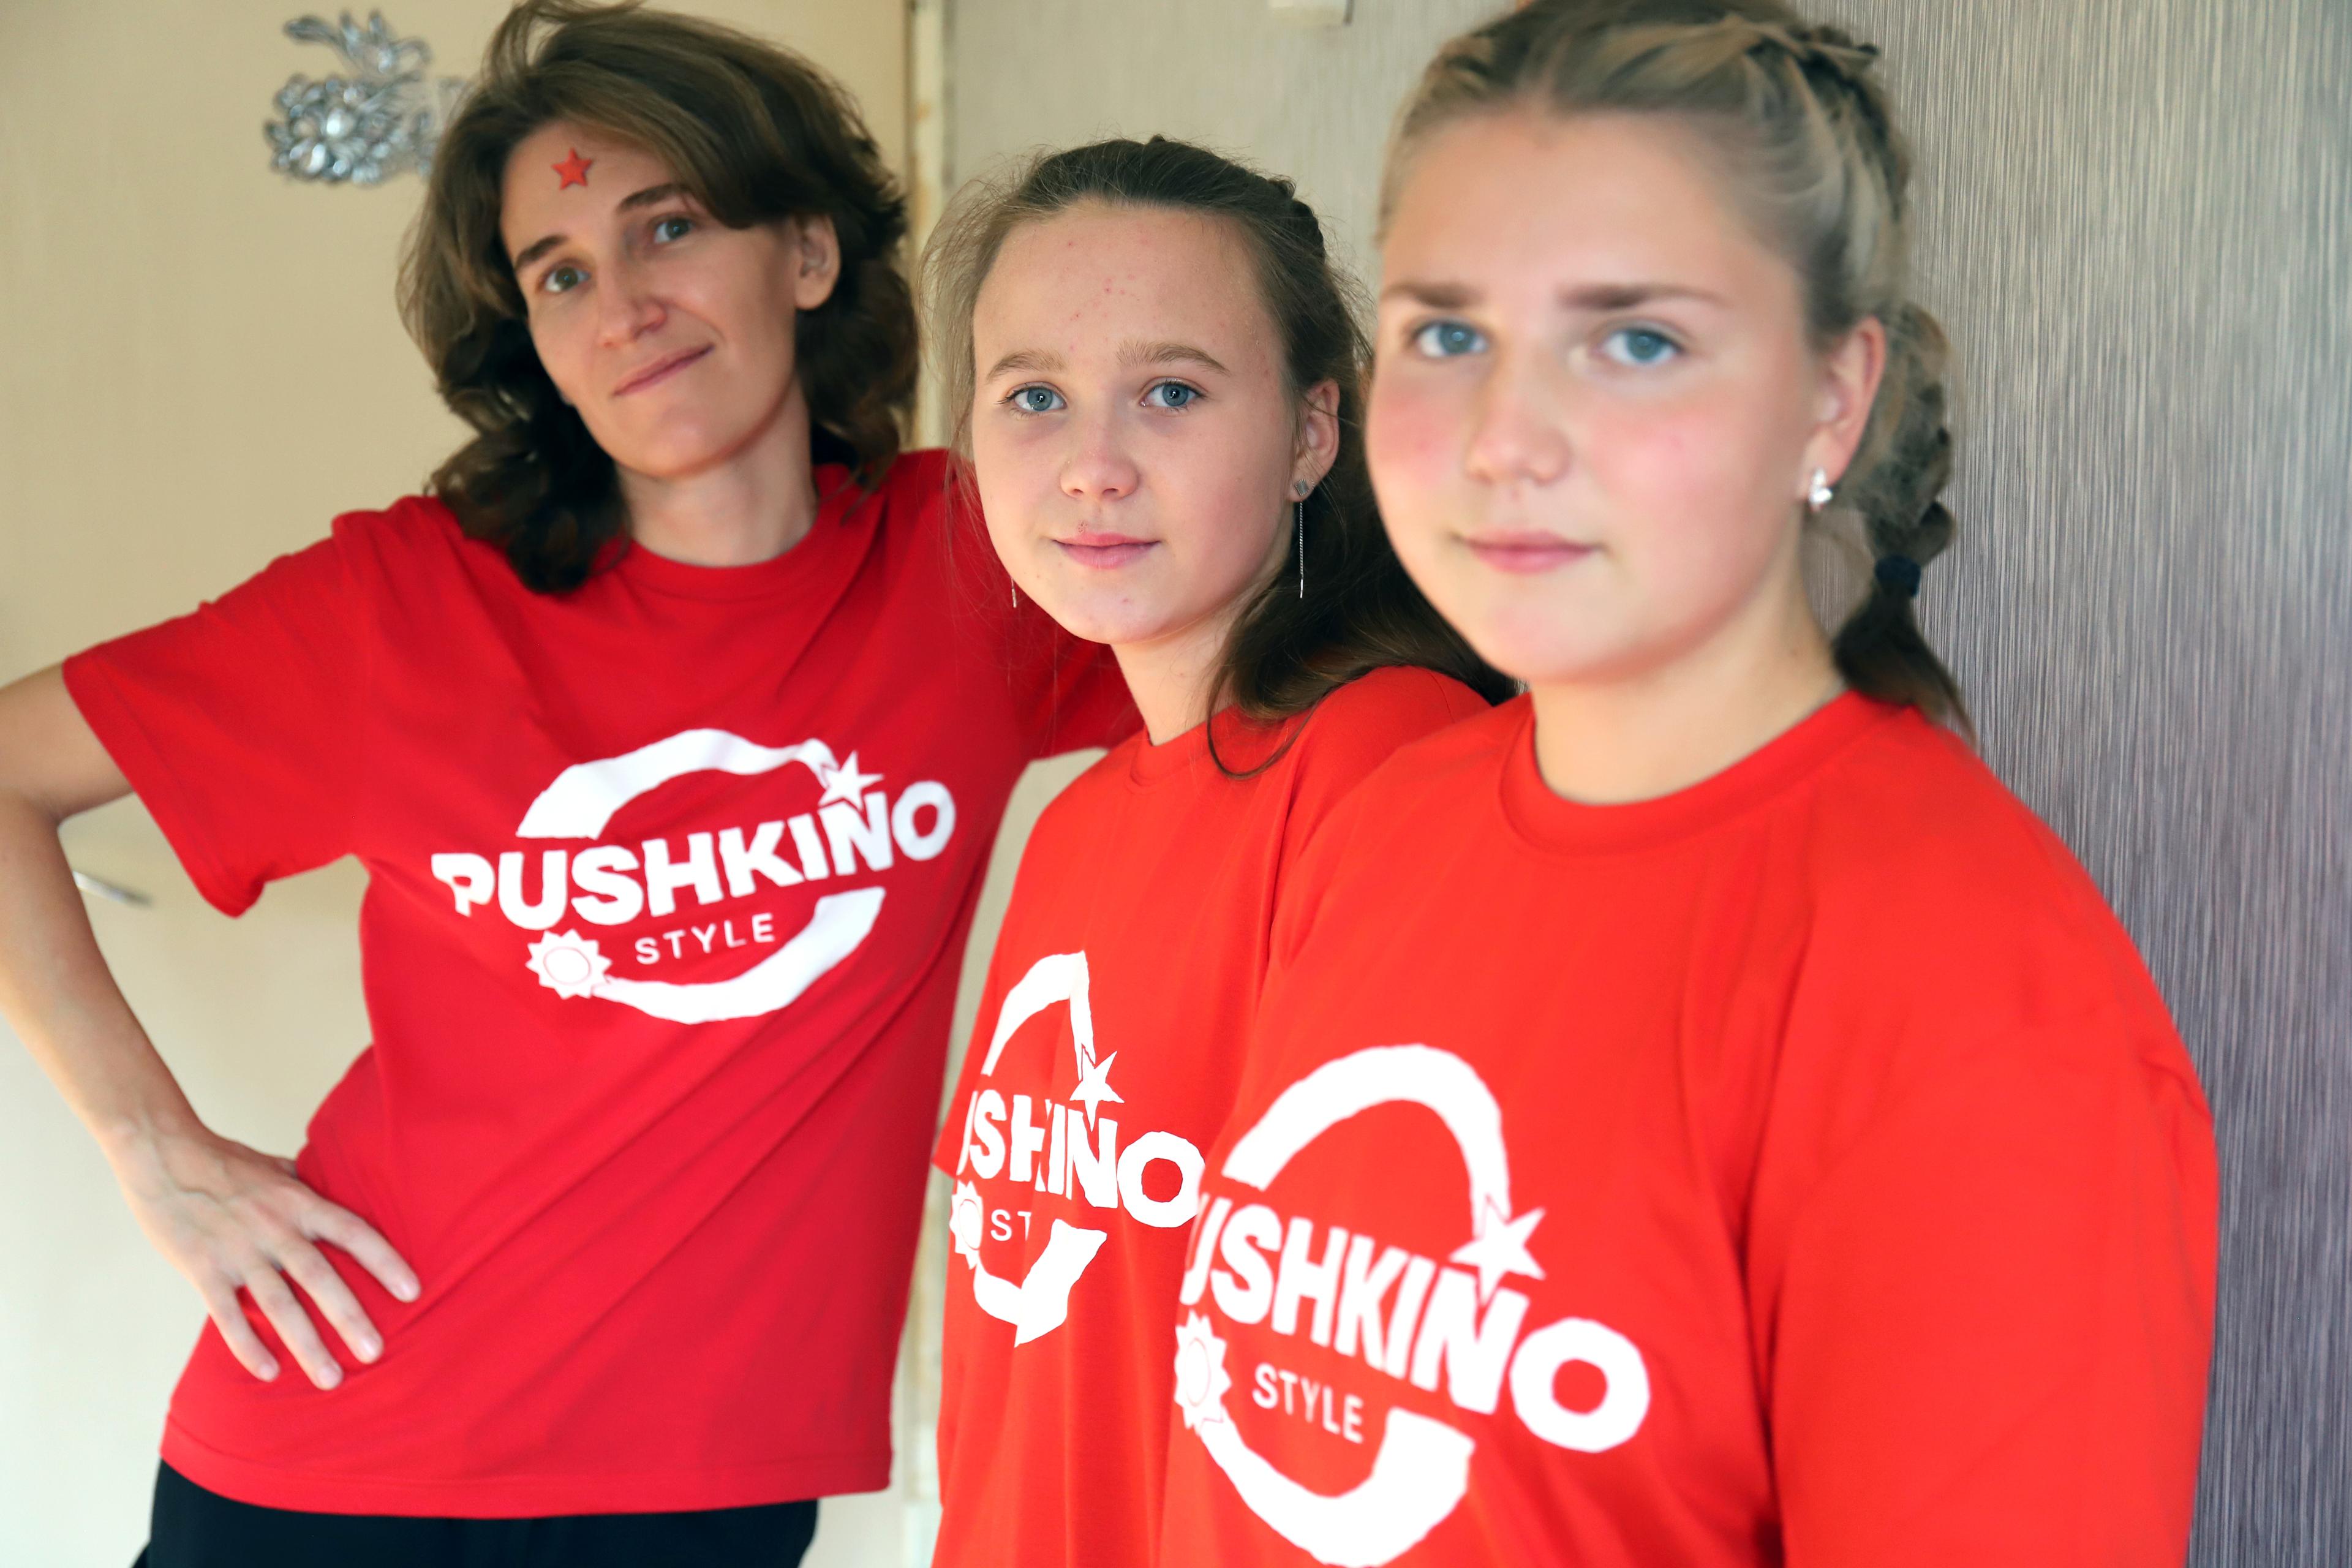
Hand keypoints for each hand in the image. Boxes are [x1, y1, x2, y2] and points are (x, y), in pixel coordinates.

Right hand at [109, 1125, 418, 1387]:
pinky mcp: (203, 1268)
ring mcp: (238, 1250)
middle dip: (350, 1318)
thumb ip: (307, 1187)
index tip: (413, 1291)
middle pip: (320, 1277)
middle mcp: (274, 1227)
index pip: (353, 1232)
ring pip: (279, 1305)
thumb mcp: (276, 1167)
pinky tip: (270, 1372)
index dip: (385, 1261)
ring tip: (331, 1379)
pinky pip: (228, 1315)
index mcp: (298, 1201)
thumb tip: (339, 1192)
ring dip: (306, 1345)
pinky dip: (248, 1346)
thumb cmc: (224, 1161)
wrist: (162, 1154)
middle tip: (375, 1354)